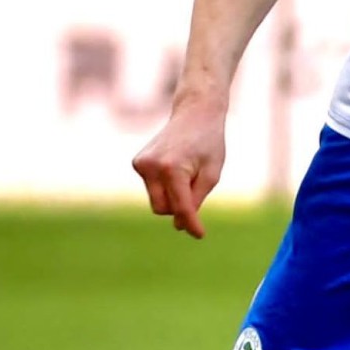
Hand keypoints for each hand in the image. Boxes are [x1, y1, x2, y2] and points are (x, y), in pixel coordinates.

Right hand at [133, 97, 226, 237]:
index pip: (181, 206)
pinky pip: (153, 188)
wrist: (194, 114)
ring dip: (173, 195)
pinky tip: (175, 165)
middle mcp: (151, 166)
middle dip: (179, 207)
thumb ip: (196, 200)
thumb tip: (179, 225)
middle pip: (163, 208)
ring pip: (157, 200)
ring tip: (187, 171)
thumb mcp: (211, 174)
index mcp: (172, 168)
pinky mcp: (137, 163)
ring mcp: (141, 164)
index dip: (190, 223)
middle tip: (196, 186)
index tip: (200, 235)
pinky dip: (166, 185)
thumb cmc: (209, 144)